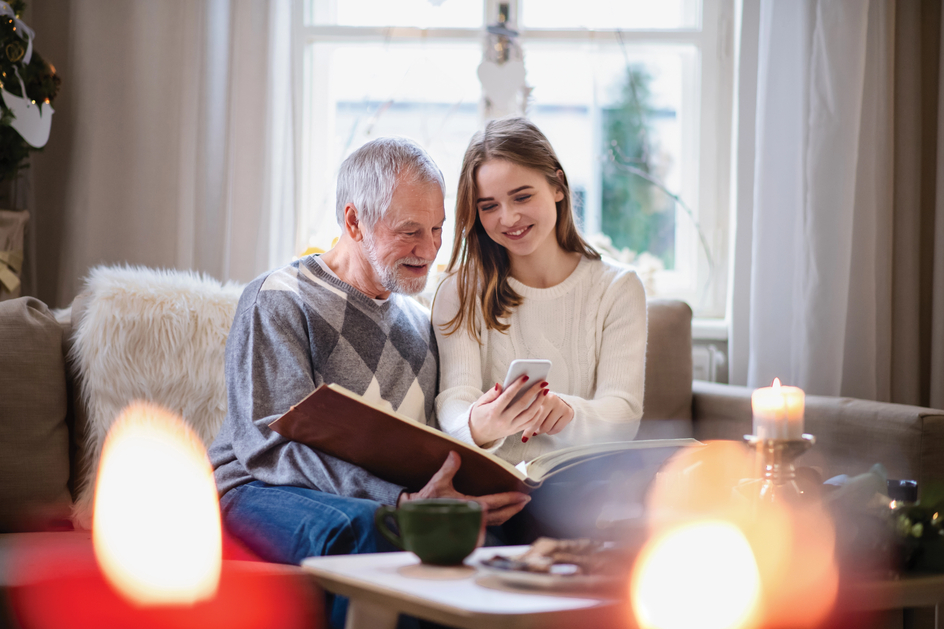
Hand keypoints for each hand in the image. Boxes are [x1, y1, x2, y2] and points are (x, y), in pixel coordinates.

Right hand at [398, 451, 530, 525]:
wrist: (413, 516)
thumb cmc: (426, 500)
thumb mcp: (438, 482)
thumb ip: (449, 468)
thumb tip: (456, 454)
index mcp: (468, 506)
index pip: (495, 502)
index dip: (510, 499)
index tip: (523, 496)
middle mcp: (472, 518)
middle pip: (500, 516)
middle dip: (514, 508)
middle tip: (525, 500)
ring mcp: (469, 525)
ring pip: (494, 522)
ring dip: (507, 514)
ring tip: (516, 506)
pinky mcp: (466, 527)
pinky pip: (486, 525)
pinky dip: (496, 519)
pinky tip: (500, 515)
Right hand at [468, 376, 548, 445]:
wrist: (477, 434)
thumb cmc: (479, 415)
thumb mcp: (479, 403)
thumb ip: (491, 393)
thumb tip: (501, 385)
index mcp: (493, 412)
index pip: (507, 396)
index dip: (517, 386)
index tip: (526, 377)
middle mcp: (503, 421)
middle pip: (522, 405)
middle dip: (533, 392)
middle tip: (542, 382)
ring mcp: (510, 427)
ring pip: (529, 415)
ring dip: (539, 402)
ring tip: (544, 392)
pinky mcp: (515, 431)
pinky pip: (529, 423)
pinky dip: (537, 414)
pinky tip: (540, 404)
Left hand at [522, 391, 573, 440]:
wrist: (562, 402)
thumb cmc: (543, 406)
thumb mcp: (535, 406)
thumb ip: (527, 414)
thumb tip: (520, 435)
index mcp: (539, 395)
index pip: (531, 415)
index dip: (527, 428)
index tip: (523, 439)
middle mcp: (551, 399)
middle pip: (538, 422)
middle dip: (534, 430)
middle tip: (533, 433)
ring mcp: (560, 405)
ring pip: (547, 427)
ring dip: (542, 431)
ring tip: (541, 427)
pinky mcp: (567, 412)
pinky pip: (556, 429)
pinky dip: (551, 431)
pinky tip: (550, 426)